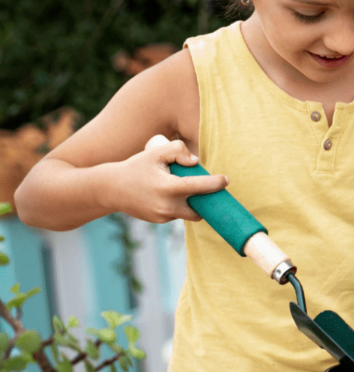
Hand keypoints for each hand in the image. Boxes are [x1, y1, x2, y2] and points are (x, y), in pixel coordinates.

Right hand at [107, 138, 227, 223]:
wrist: (110, 188)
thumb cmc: (136, 167)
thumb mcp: (155, 152)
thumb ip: (178, 150)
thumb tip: (196, 162)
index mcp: (169, 188)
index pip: (200, 187)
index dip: (216, 184)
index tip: (225, 180)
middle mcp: (168, 206)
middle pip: (200, 209)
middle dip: (207, 201)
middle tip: (208, 188)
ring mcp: (163, 216)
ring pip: (189, 212)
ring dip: (191, 202)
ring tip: (185, 188)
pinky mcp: (159, 221)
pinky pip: (177, 214)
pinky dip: (179, 206)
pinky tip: (170, 195)